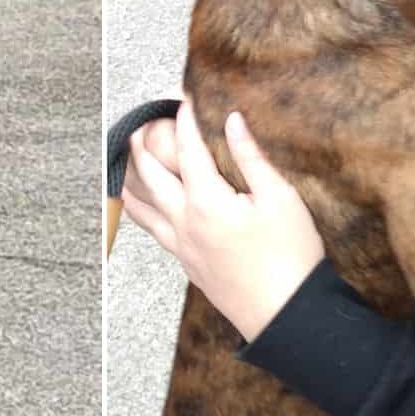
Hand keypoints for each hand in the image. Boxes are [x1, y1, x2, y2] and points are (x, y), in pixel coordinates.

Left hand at [122, 102, 326, 341]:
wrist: (286, 316)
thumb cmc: (291, 256)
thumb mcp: (281, 198)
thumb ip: (251, 157)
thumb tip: (232, 121)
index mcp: (207, 201)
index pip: (188, 149)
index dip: (184, 120)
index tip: (182, 100)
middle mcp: (184, 222)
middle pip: (151, 175)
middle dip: (144, 145)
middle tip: (140, 124)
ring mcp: (182, 246)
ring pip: (142, 207)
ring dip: (132, 179)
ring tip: (123, 161)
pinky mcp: (187, 264)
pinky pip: (153, 231)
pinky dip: (140, 212)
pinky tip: (143, 208)